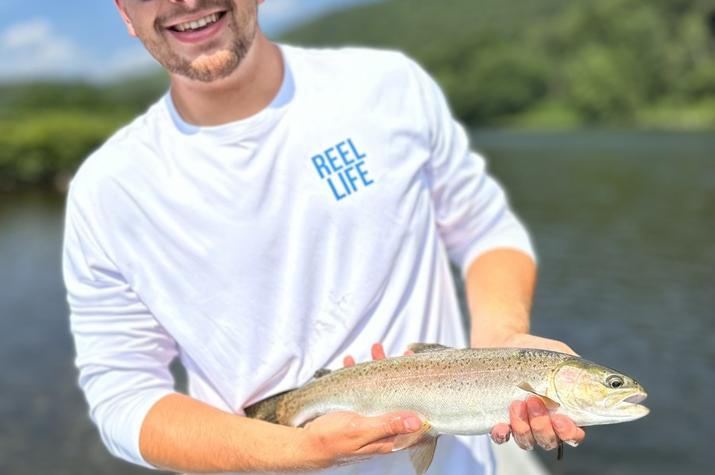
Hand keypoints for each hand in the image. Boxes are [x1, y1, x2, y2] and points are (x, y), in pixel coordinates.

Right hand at [298, 343, 421, 468]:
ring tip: (374, 349)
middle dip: (395, 372)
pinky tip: (350, 362)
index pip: (409, 415)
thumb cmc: (331, 443)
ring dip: (376, 368)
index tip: (418, 369)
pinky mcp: (352, 411)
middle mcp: (379, 426)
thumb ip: (387, 425)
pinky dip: (356, 374)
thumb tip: (416, 421)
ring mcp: (366, 417)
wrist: (305, 446)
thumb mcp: (360, 432)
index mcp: (386, 436)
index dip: (417, 394)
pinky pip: (358, 389)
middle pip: (395, 396)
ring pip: (377, 389)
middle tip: (398, 353)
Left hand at [485, 333, 585, 451]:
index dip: (569, 433)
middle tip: (534, 401)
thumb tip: (598, 379)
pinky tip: (500, 426)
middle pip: (549, 441)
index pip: (573, 435)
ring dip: (523, 427)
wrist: (506, 344)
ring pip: (527, 442)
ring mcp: (522, 425)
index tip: (561, 419)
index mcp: (565, 412)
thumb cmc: (539, 352)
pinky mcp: (500, 420)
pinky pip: (501, 437)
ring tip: (517, 403)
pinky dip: (501, 435)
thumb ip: (578, 370)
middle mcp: (544, 424)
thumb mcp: (562, 357)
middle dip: (542, 426)